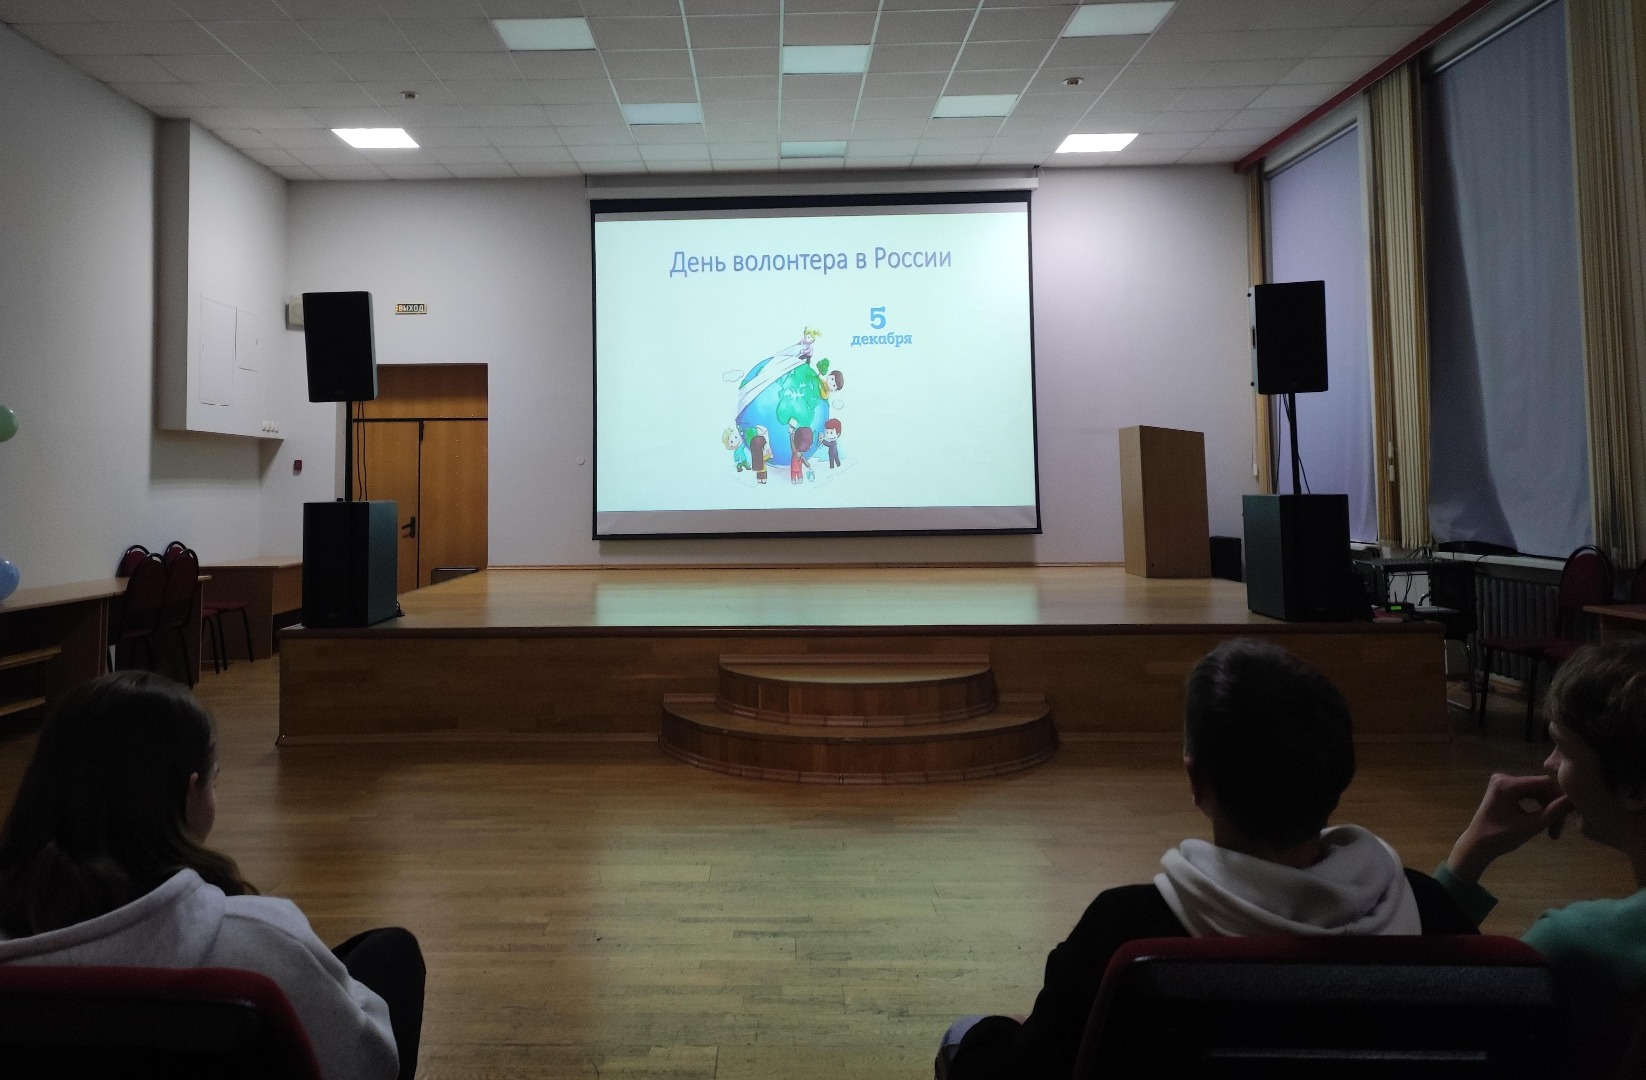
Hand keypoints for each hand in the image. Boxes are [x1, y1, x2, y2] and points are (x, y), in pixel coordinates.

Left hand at [1446, 773, 1572, 882]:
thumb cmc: (1500, 838)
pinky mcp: (1504, 788)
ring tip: (1552, 831)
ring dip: (1547, 809)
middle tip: (1558, 830)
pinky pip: (1528, 793)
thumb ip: (1554, 812)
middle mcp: (1504, 777)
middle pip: (1541, 787)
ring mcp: (1503, 782)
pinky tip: (1543, 822)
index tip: (1570, 816)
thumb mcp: (1531, 826)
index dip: (1560, 797)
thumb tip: (1575, 801)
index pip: (1544, 782)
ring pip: (1536, 791)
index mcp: (1507, 784)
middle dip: (1553, 807)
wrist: (1477, 844)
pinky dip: (1538, 806)